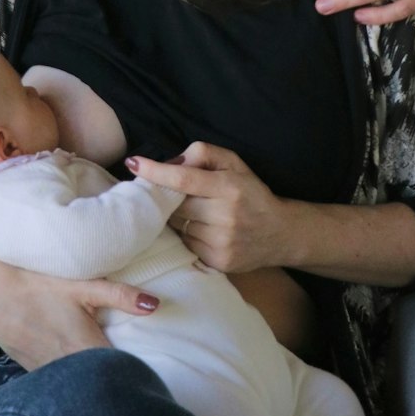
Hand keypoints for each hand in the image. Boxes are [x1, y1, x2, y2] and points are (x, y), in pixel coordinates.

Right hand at [0, 257, 159, 369]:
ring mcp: (48, 374)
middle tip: (131, 373)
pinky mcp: (33, 371)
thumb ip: (120, 296)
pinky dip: (68, 377)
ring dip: (90, 380)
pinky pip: (57, 382)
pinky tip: (73, 367)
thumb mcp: (83, 286)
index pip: (120, 373)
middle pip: (99, 381)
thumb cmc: (40, 286)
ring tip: (104, 372)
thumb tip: (156, 305)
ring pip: (77, 385)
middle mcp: (69, 369)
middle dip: (115, 379)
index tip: (149, 373)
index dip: (135, 374)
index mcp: (87, 350)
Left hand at [127, 143, 289, 273]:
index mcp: (229, 187)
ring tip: (192, 211)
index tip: (133, 163)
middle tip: (167, 192)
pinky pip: (187, 244)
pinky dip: (186, 234)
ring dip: (176, 218)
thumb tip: (171, 162)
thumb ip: (203, 153)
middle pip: (176, 205)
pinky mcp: (218, 262)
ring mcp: (221, 242)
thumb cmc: (252, 192)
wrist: (280, 234)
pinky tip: (199, 228)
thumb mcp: (235, 163)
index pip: (183, 179)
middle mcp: (225, 216)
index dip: (155, 172)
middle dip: (167, 197)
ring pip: (178, 226)